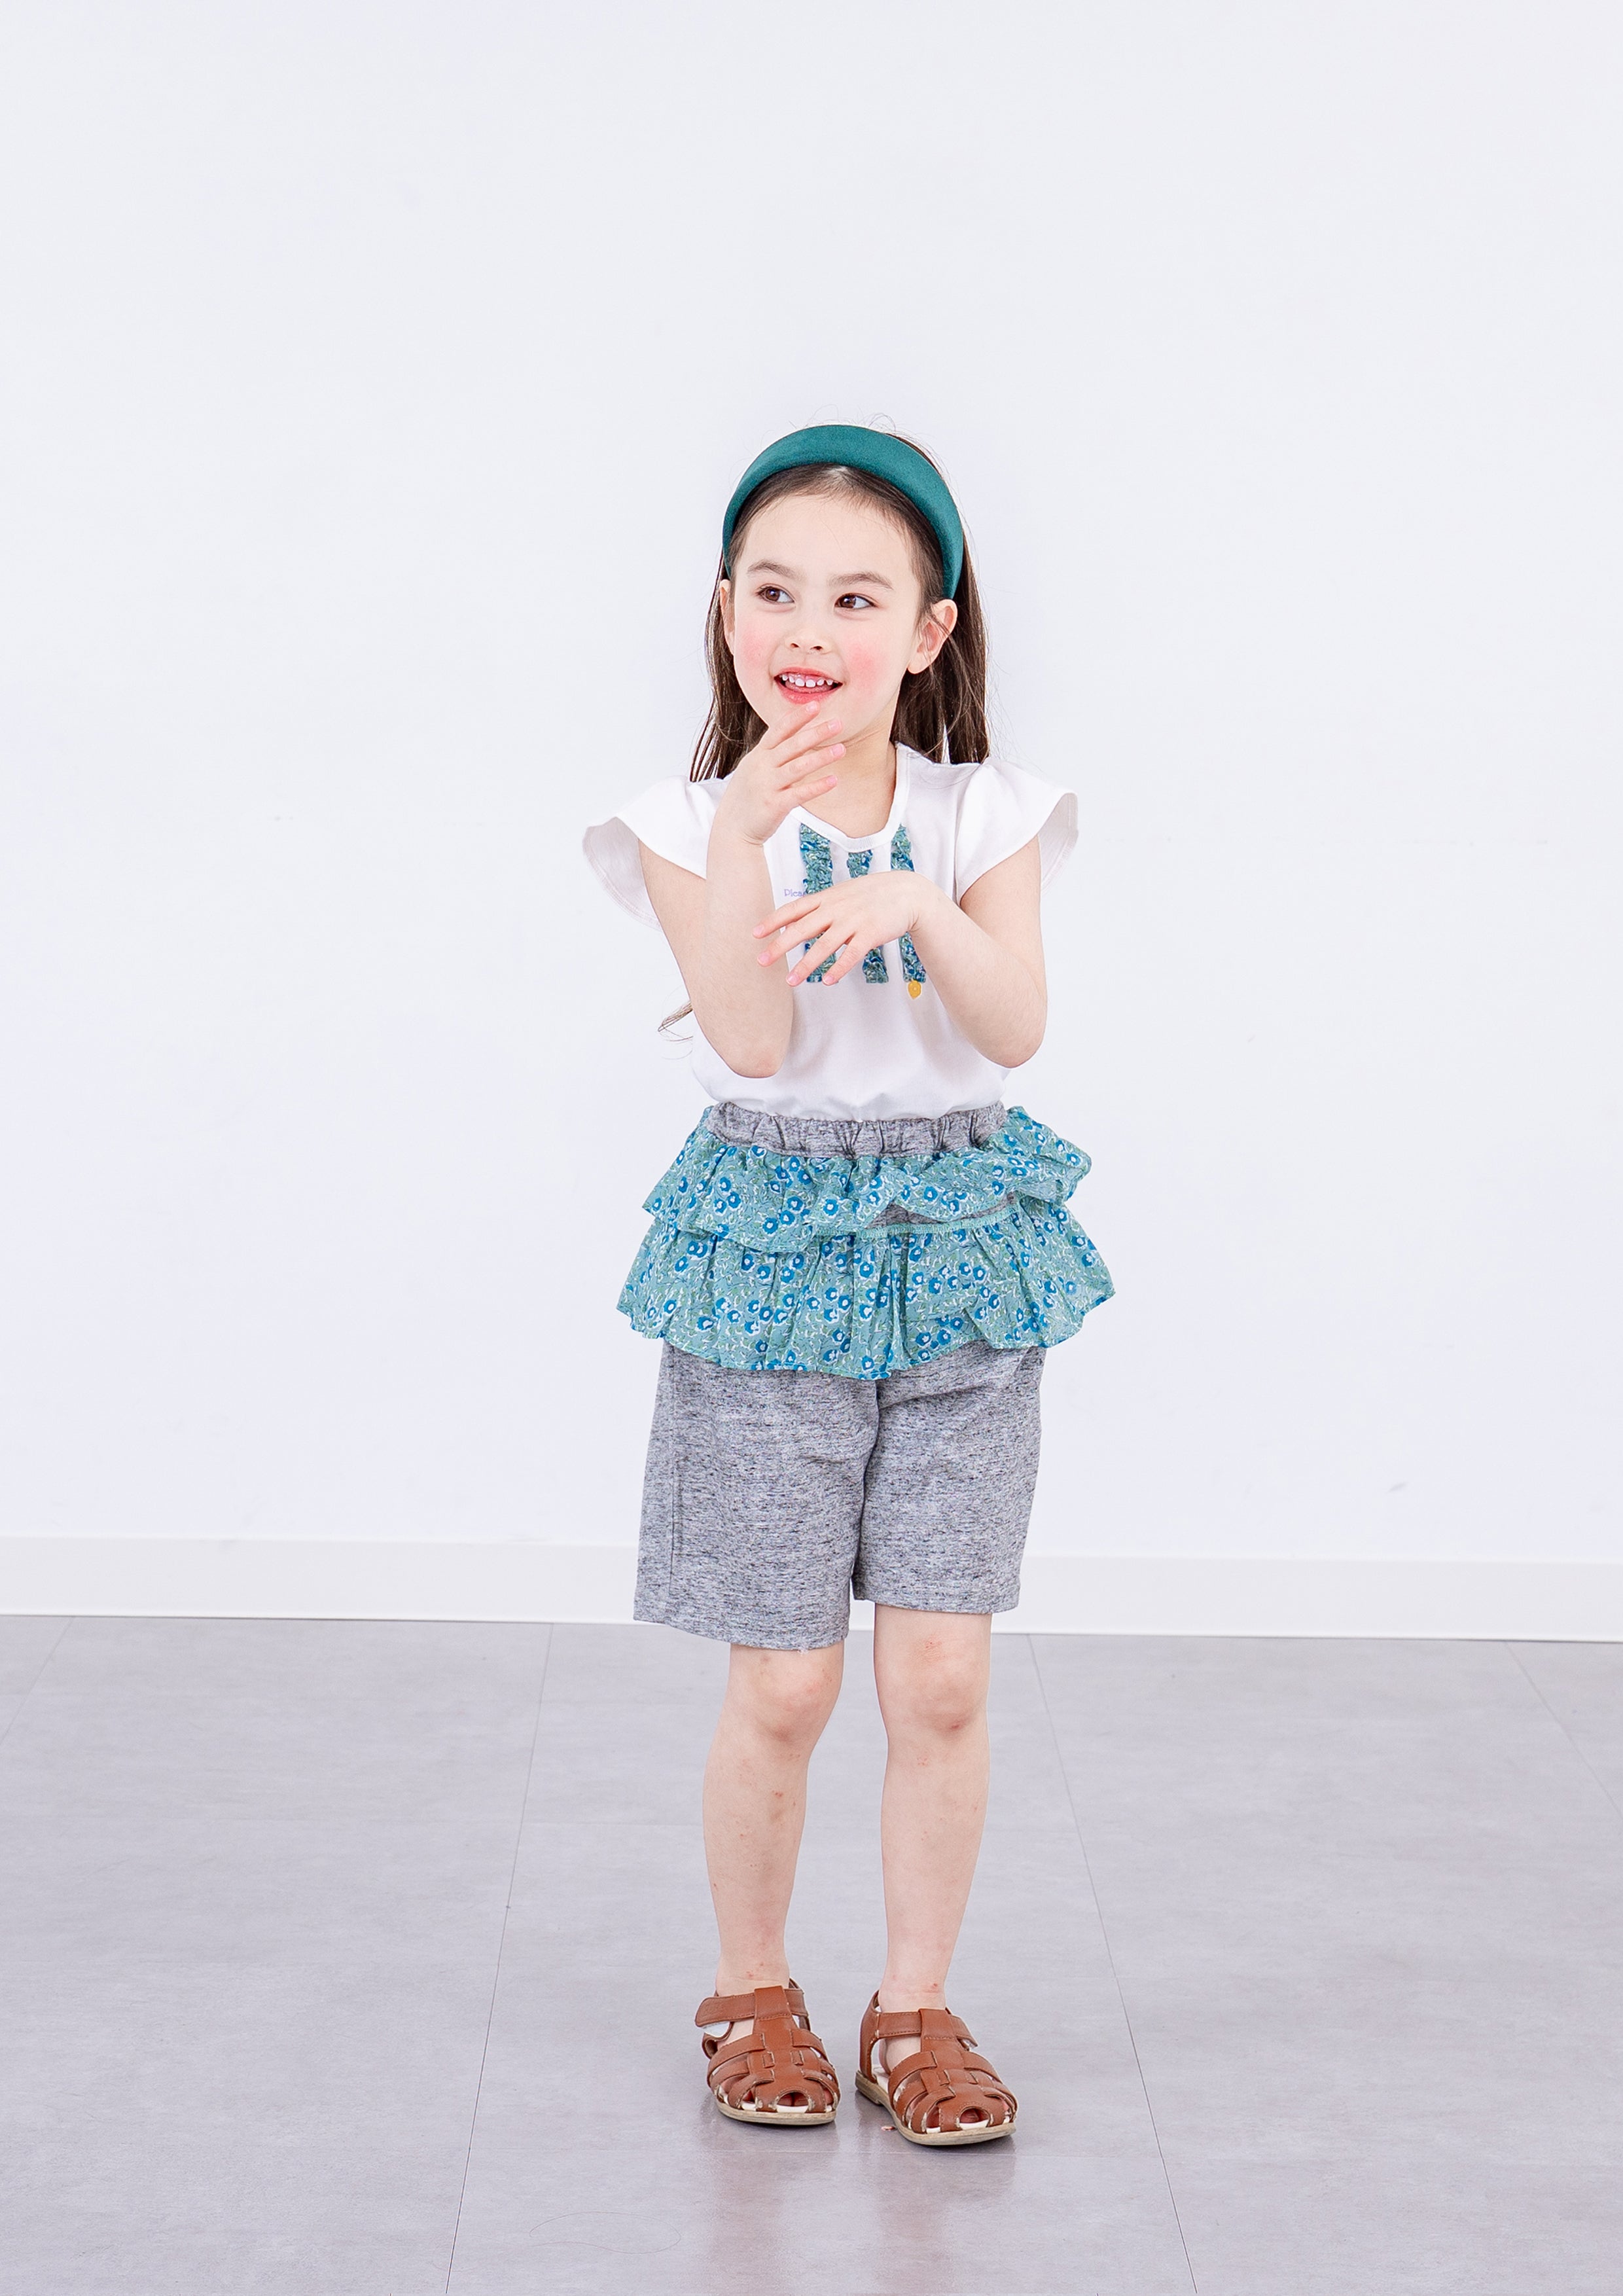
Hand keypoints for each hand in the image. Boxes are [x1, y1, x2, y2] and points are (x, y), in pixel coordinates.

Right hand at [711, 699, 844, 847]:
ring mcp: (768, 785)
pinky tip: (833, 780)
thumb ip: (772, 752)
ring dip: (821, 757)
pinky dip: (817, 786)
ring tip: (841, 749)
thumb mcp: (754, 768)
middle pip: (792, 745)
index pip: (779, 730)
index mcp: (759, 755)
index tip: (815, 705)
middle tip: (838, 723)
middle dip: (816, 732)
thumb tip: (791, 736)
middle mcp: (763, 767)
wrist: (733, 827)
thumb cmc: (747, 796)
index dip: (797, 717)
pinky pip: (799, 793)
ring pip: (798, 767)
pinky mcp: (774, 805)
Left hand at [753, 871, 939, 987]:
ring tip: (791, 981)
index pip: (794, 909)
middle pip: (803, 928)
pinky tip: (827, 982)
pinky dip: (839, 969)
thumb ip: (817, 908)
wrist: (906, 893)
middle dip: (780, 946)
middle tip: (762, 961)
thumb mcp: (841, 895)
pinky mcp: (870, 934)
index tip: (754, 934)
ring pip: (825, 945)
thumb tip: (790, 923)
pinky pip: (851, 955)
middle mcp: (837, 908)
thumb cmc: (870, 896)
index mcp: (827, 898)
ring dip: (806, 965)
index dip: (773, 921)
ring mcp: (854, 921)